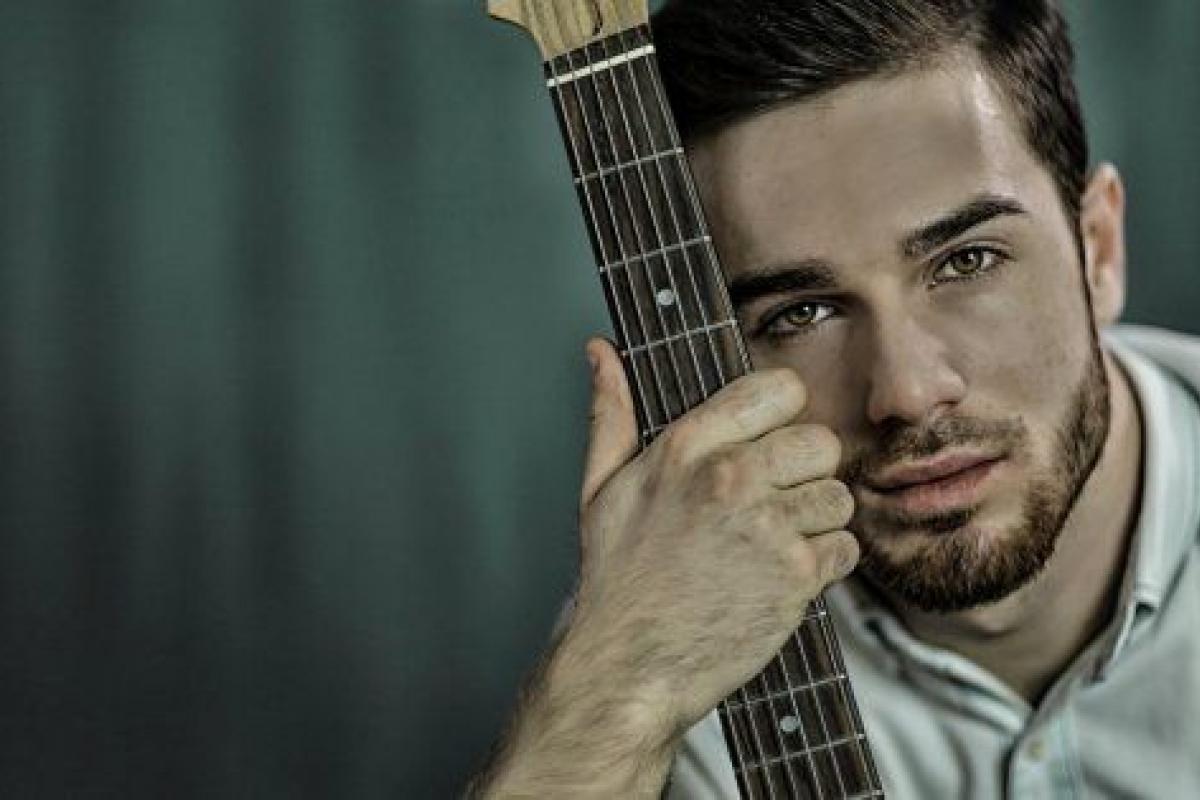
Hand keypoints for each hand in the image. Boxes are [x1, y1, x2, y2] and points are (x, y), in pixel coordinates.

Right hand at [562, 336, 860, 737]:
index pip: (777, 389)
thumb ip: (611, 413)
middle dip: (803, 472)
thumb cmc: (618, 581)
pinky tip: (783, 575)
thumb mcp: (601, 488)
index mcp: (685, 448)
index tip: (769, 441)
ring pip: (838, 495)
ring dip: (816, 521)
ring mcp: (766, 527)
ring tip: (773, 543)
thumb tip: (602, 354)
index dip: (780, 415)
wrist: (630, 667)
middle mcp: (729, 478)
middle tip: (772, 502)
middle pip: (819, 441)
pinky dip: (824, 565)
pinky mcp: (795, 576)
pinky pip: (845, 547)